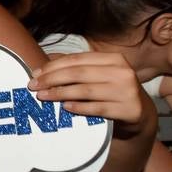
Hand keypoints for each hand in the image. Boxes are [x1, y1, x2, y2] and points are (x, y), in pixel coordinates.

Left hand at [28, 51, 145, 128]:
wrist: (138, 113)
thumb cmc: (111, 91)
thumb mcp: (98, 75)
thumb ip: (76, 67)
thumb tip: (43, 62)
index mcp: (114, 59)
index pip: (77, 59)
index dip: (53, 66)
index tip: (35, 74)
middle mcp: (123, 72)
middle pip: (78, 73)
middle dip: (52, 79)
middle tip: (33, 86)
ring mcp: (127, 91)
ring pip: (86, 90)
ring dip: (60, 93)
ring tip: (43, 96)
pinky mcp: (129, 110)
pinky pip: (98, 108)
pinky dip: (79, 107)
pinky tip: (65, 107)